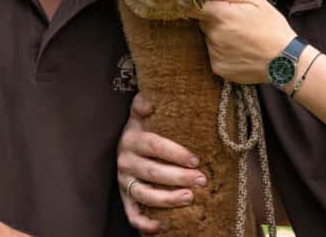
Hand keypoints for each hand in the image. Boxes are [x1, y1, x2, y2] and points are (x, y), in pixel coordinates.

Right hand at [117, 93, 206, 232]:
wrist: (124, 145)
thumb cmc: (142, 128)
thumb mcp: (140, 113)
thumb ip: (143, 103)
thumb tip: (150, 101)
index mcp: (131, 139)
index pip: (154, 146)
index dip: (175, 153)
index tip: (195, 159)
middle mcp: (125, 161)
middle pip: (153, 172)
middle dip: (179, 177)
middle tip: (202, 180)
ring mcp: (124, 182)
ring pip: (145, 195)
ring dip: (167, 199)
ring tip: (190, 198)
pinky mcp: (125, 198)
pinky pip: (132, 215)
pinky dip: (145, 224)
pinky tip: (163, 227)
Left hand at [187, 0, 294, 83]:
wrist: (285, 60)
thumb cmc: (273, 29)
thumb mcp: (258, 2)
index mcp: (222, 16)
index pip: (202, 7)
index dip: (213, 7)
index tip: (223, 10)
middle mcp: (214, 35)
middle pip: (205, 24)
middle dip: (216, 22)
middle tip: (236, 26)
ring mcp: (214, 53)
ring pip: (210, 40)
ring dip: (220, 38)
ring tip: (241, 41)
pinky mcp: (218, 68)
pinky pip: (215, 56)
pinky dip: (224, 54)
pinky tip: (240, 53)